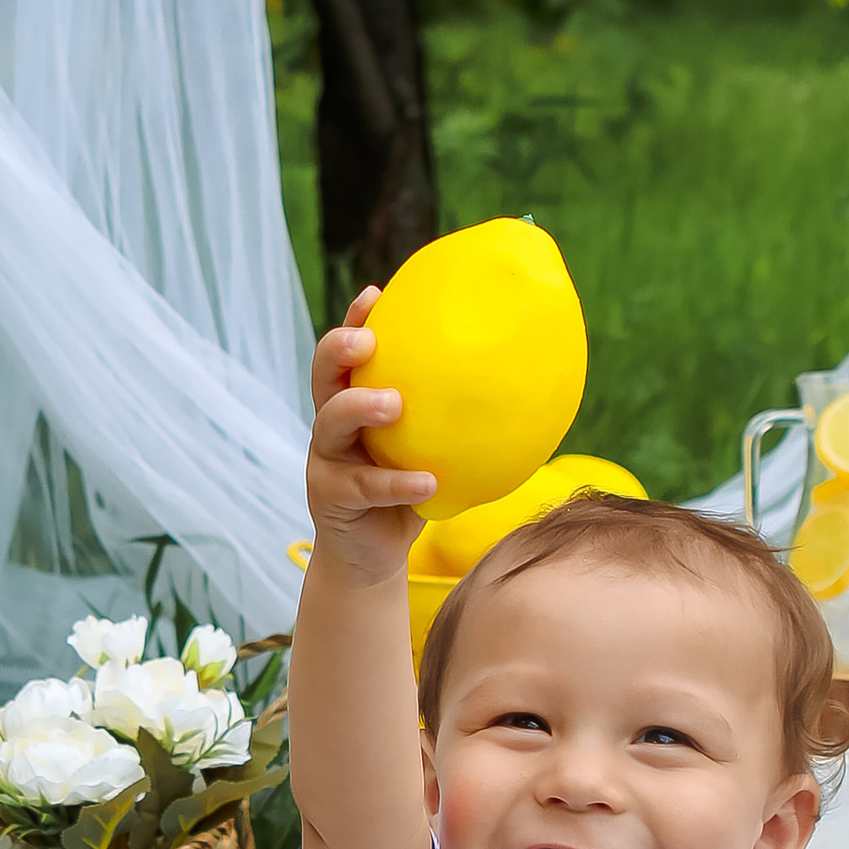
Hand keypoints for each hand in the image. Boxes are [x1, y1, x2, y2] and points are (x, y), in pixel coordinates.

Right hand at [306, 288, 436, 585]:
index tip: (377, 294)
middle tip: (368, 341)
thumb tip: (525, 383)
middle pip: (323, 376)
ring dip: (359, 407)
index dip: (355, 320)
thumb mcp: (432, 448)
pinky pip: (363, 486)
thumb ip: (455, 419)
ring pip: (330, 424)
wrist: (374, 554)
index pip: (348, 353)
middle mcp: (331, 424)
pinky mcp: (330, 498)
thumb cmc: (412, 490)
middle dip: (339, 350)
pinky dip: (396, 483)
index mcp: (353, 401)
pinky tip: (427, 481)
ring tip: (392, 404)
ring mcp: (325, 461)